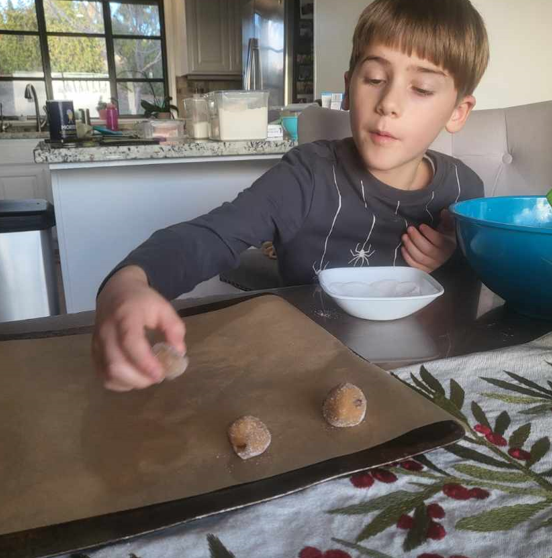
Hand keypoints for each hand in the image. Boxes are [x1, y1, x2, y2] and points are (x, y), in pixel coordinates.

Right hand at [92, 266, 185, 391]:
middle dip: (140, 378)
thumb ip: (174, 329)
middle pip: (115, 365)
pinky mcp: (94, 352)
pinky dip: (120, 383)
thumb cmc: (142, 301)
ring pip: (108, 374)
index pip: (130, 343)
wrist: (116, 291)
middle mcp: (107, 331)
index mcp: (125, 316)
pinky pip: (103, 376)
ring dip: (131, 383)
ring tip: (147, 377)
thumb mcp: (163, 307)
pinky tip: (134, 377)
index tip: (161, 373)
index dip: (145, 362)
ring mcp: (97, 343)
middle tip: (158, 376)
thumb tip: (178, 354)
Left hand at [401, 209, 456, 272]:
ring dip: (410, 246)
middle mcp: (442, 257)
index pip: (439, 241)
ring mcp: (433, 265)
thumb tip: (444, 211)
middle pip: (427, 249)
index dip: (429, 233)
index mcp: (449, 246)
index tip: (421, 226)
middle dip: (416, 238)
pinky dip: (407, 257)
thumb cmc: (447, 241)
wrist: (448, 258)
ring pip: (420, 257)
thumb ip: (447, 220)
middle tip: (409, 229)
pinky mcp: (425, 271)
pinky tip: (403, 248)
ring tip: (404, 236)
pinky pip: (415, 266)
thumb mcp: (449, 230)